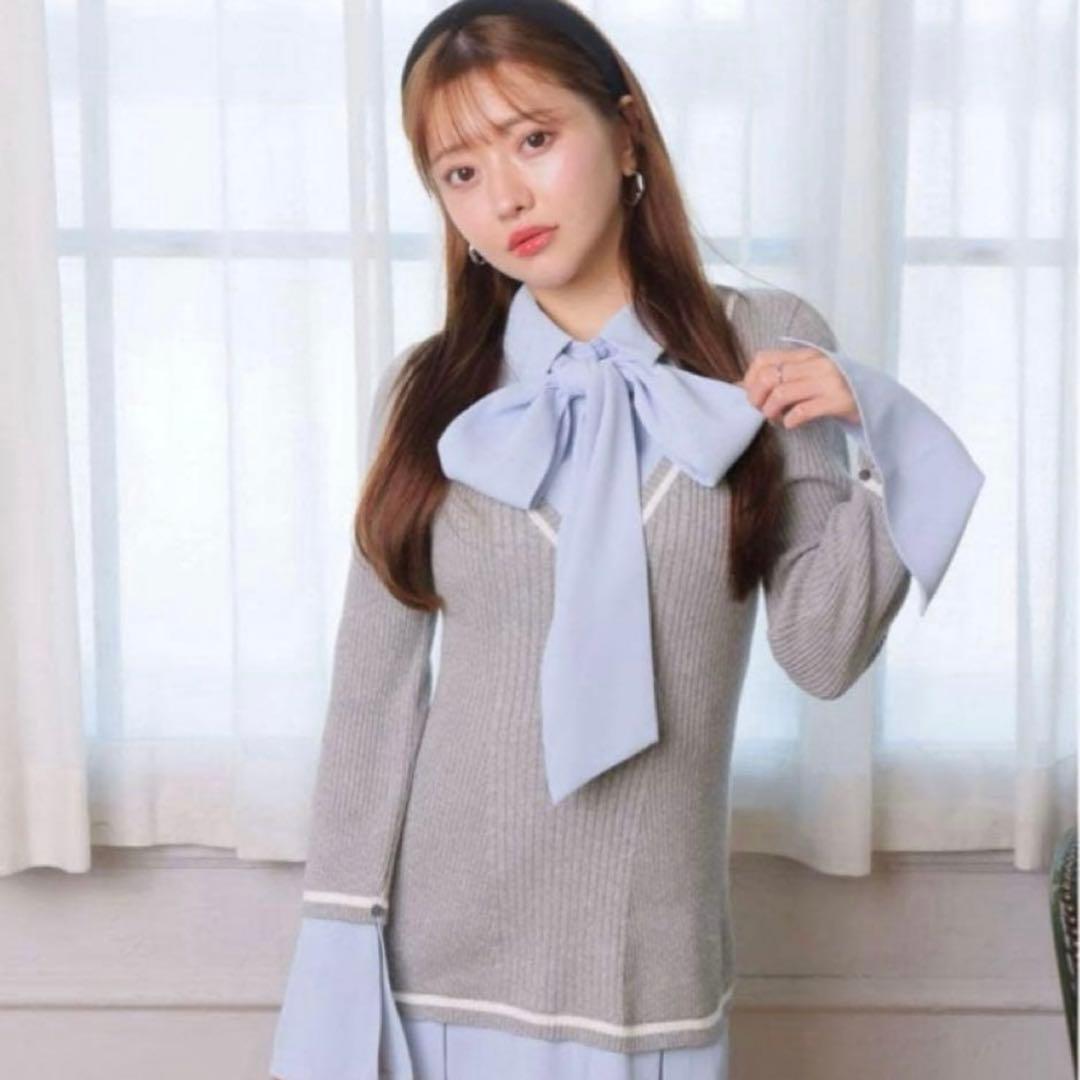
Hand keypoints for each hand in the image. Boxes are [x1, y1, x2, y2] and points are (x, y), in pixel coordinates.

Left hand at [735, 342, 860, 428]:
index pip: (764, 359)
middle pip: (768, 377)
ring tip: (776, 419)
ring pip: (781, 394)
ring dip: (771, 412)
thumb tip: (741, 386)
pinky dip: (790, 421)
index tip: (752, 395)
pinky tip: (792, 424)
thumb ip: (782, 377)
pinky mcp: (838, 401)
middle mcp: (816, 364)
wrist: (878, 400)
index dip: (750, 379)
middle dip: (756, 398)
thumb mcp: (810, 377)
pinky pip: (801, 411)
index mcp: (806, 355)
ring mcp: (828, 381)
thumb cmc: (837, 391)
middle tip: (762, 411)